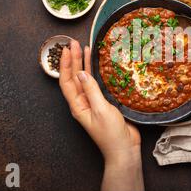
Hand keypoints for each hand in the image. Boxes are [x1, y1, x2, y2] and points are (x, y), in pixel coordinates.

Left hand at [59, 40, 143, 190]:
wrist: (124, 148)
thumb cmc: (110, 133)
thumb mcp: (100, 109)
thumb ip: (91, 90)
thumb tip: (81, 72)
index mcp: (78, 105)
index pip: (67, 81)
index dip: (67, 64)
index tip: (68, 49)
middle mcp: (84, 102)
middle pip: (75, 77)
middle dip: (74, 60)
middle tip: (75, 43)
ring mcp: (94, 102)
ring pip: (87, 79)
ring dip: (85, 64)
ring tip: (86, 48)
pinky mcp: (106, 102)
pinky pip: (99, 84)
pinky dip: (98, 72)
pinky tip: (101, 63)